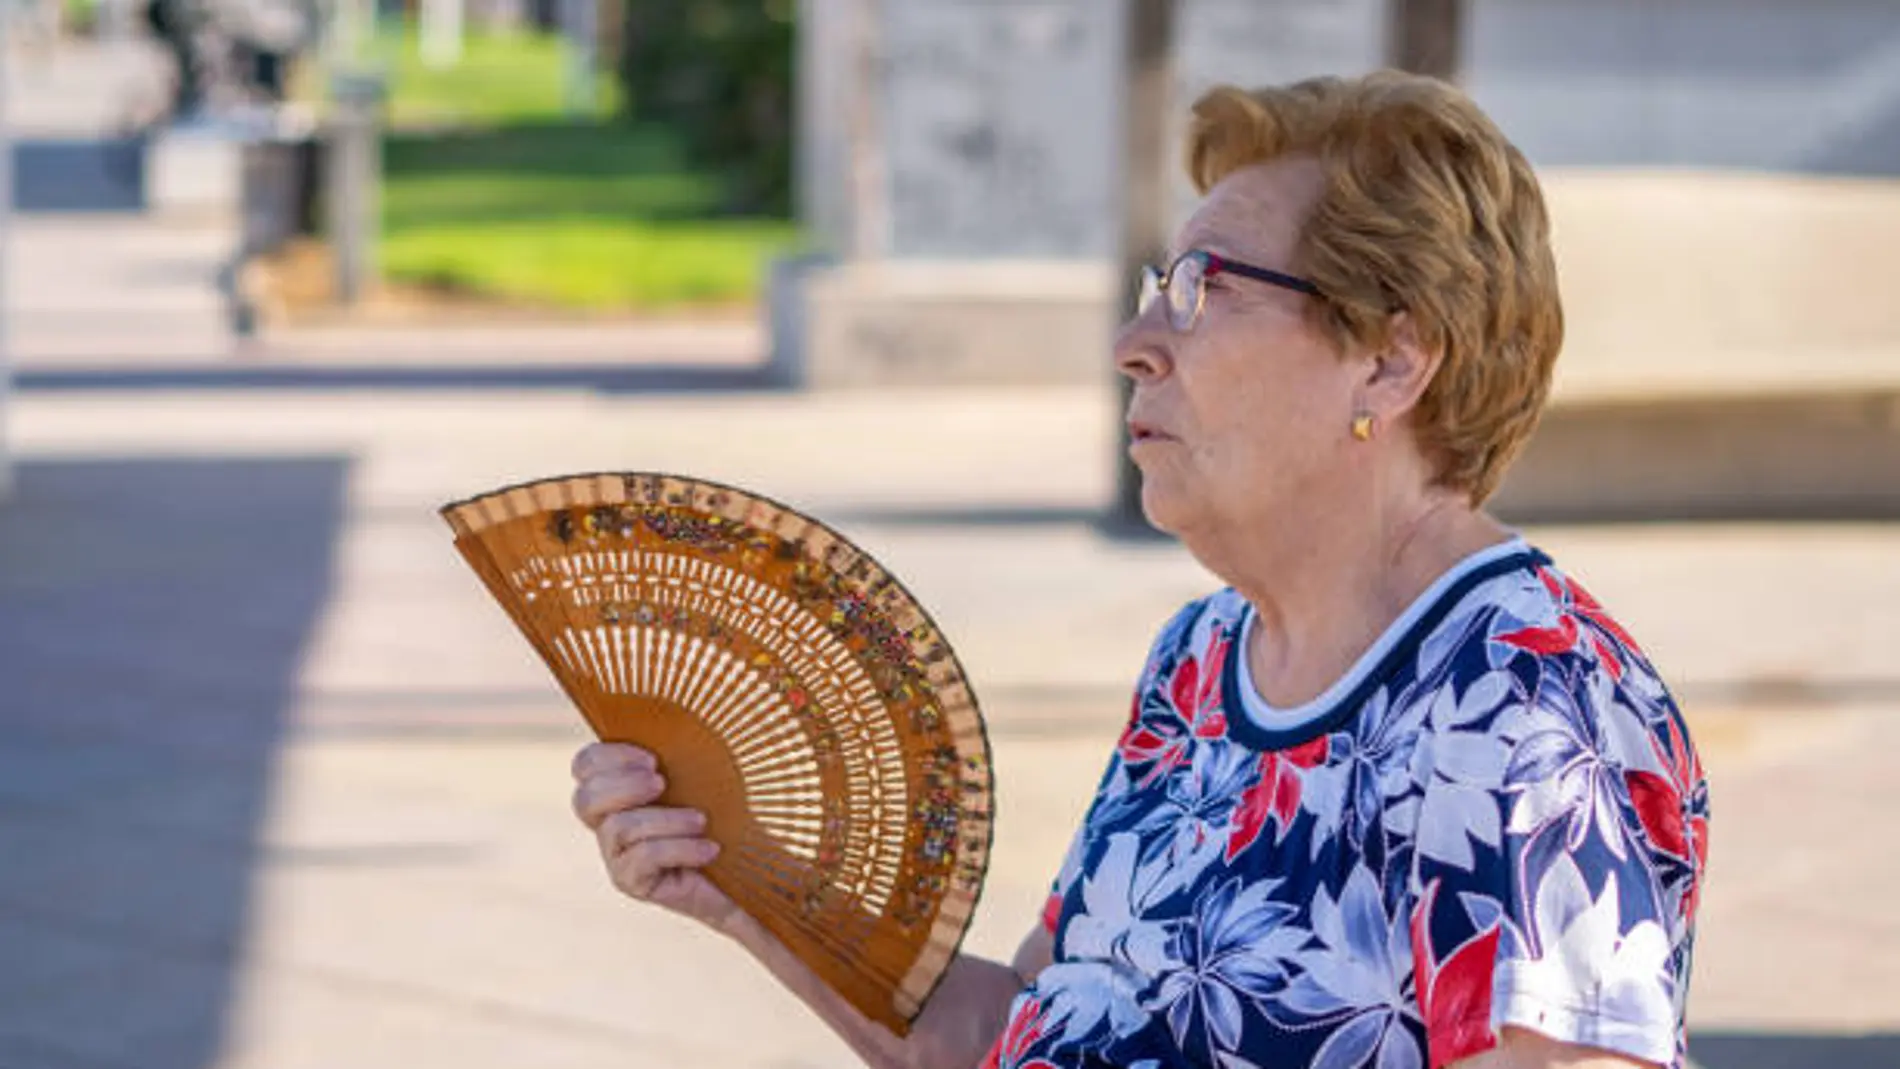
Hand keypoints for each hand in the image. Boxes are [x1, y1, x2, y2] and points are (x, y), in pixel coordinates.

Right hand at [570, 742, 744, 935]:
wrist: (748, 871)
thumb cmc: (728, 813)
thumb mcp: (705, 773)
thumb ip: (683, 745)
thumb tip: (684, 695)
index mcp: (619, 787)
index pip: (585, 765)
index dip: (609, 757)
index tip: (652, 758)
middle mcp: (608, 822)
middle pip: (585, 799)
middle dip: (624, 786)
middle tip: (662, 782)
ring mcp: (617, 855)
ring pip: (620, 828)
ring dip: (667, 820)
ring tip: (702, 821)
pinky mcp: (633, 883)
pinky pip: (643, 858)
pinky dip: (681, 849)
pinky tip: (710, 849)